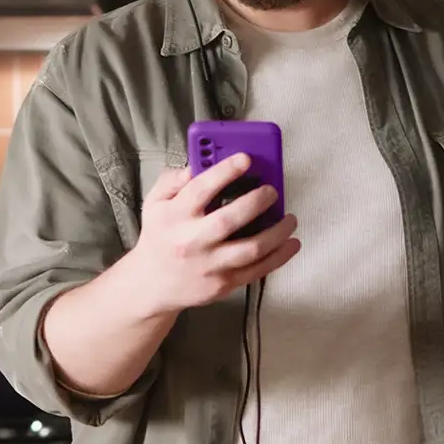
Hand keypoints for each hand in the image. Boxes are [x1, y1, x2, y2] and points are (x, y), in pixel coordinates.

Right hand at [114, 154, 300, 315]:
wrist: (152, 284)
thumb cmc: (159, 236)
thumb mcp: (154, 203)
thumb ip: (172, 181)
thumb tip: (194, 166)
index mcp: (174, 217)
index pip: (200, 189)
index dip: (225, 172)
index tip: (246, 159)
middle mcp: (191, 241)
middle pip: (229, 220)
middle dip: (256, 202)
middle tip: (272, 191)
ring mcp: (209, 265)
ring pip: (250, 248)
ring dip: (277, 232)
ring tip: (290, 218)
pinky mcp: (223, 283)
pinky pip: (258, 270)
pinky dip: (280, 256)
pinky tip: (292, 242)